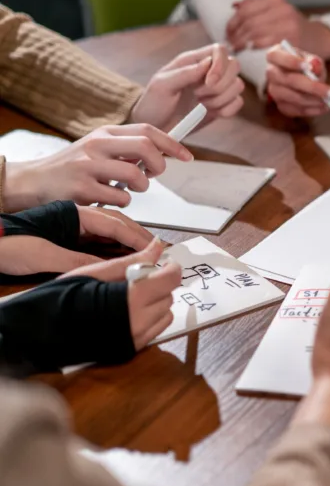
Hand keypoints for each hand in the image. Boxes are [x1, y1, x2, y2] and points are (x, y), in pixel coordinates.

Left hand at [0, 206, 153, 275]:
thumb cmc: (4, 243)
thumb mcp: (41, 255)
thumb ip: (77, 260)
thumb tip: (109, 268)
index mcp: (72, 216)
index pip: (114, 225)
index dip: (137, 238)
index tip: (155, 249)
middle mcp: (75, 219)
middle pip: (116, 225)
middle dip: (138, 238)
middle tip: (158, 252)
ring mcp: (70, 228)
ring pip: (108, 233)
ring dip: (128, 243)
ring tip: (146, 255)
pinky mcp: (64, 238)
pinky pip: (96, 241)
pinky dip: (113, 249)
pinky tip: (122, 258)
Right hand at [4, 124, 192, 209]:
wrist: (35, 182)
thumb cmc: (74, 168)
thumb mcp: (99, 149)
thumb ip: (128, 148)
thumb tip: (166, 152)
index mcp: (105, 133)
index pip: (147, 130)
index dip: (172, 143)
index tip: (187, 156)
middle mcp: (96, 145)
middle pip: (146, 148)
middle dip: (159, 165)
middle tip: (154, 175)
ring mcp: (87, 166)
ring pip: (135, 175)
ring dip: (141, 187)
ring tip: (130, 189)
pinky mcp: (81, 189)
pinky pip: (119, 198)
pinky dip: (122, 202)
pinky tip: (109, 199)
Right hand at [62, 238, 181, 348]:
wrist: (41, 330)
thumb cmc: (65, 295)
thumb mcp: (97, 271)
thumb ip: (133, 261)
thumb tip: (158, 246)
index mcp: (133, 298)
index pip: (171, 280)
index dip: (170, 269)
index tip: (162, 265)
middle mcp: (140, 322)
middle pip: (168, 297)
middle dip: (158, 286)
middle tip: (137, 281)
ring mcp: (136, 339)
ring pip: (165, 316)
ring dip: (156, 304)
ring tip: (131, 298)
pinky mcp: (131, 350)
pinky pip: (155, 332)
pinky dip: (150, 320)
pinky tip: (128, 314)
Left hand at [131, 44, 243, 130]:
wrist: (156, 127)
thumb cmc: (154, 103)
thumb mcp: (162, 85)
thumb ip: (184, 72)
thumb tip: (207, 63)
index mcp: (193, 61)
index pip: (220, 50)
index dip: (220, 64)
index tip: (209, 82)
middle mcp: (208, 71)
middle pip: (234, 66)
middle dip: (221, 84)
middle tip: (200, 95)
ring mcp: (217, 89)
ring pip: (238, 85)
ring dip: (222, 98)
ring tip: (202, 104)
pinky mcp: (222, 105)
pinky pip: (238, 103)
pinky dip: (228, 110)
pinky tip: (211, 112)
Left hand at [226, 0, 329, 58]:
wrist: (320, 39)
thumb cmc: (295, 28)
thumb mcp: (278, 12)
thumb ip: (257, 7)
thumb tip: (235, 6)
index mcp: (277, 1)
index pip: (246, 9)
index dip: (233, 22)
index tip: (228, 32)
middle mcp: (283, 10)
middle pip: (249, 21)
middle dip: (235, 34)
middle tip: (230, 43)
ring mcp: (288, 24)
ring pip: (255, 32)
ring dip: (241, 42)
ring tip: (236, 48)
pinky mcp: (291, 39)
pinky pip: (266, 42)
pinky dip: (253, 47)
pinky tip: (248, 51)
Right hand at [266, 44, 329, 117]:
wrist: (301, 76)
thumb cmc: (306, 64)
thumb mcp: (312, 59)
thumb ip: (314, 62)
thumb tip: (314, 65)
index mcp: (274, 56)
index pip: (278, 57)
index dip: (293, 62)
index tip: (309, 67)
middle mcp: (271, 73)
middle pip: (289, 81)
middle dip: (313, 88)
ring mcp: (274, 91)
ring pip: (293, 98)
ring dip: (314, 101)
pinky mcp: (280, 105)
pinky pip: (295, 110)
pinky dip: (311, 110)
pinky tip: (323, 108)